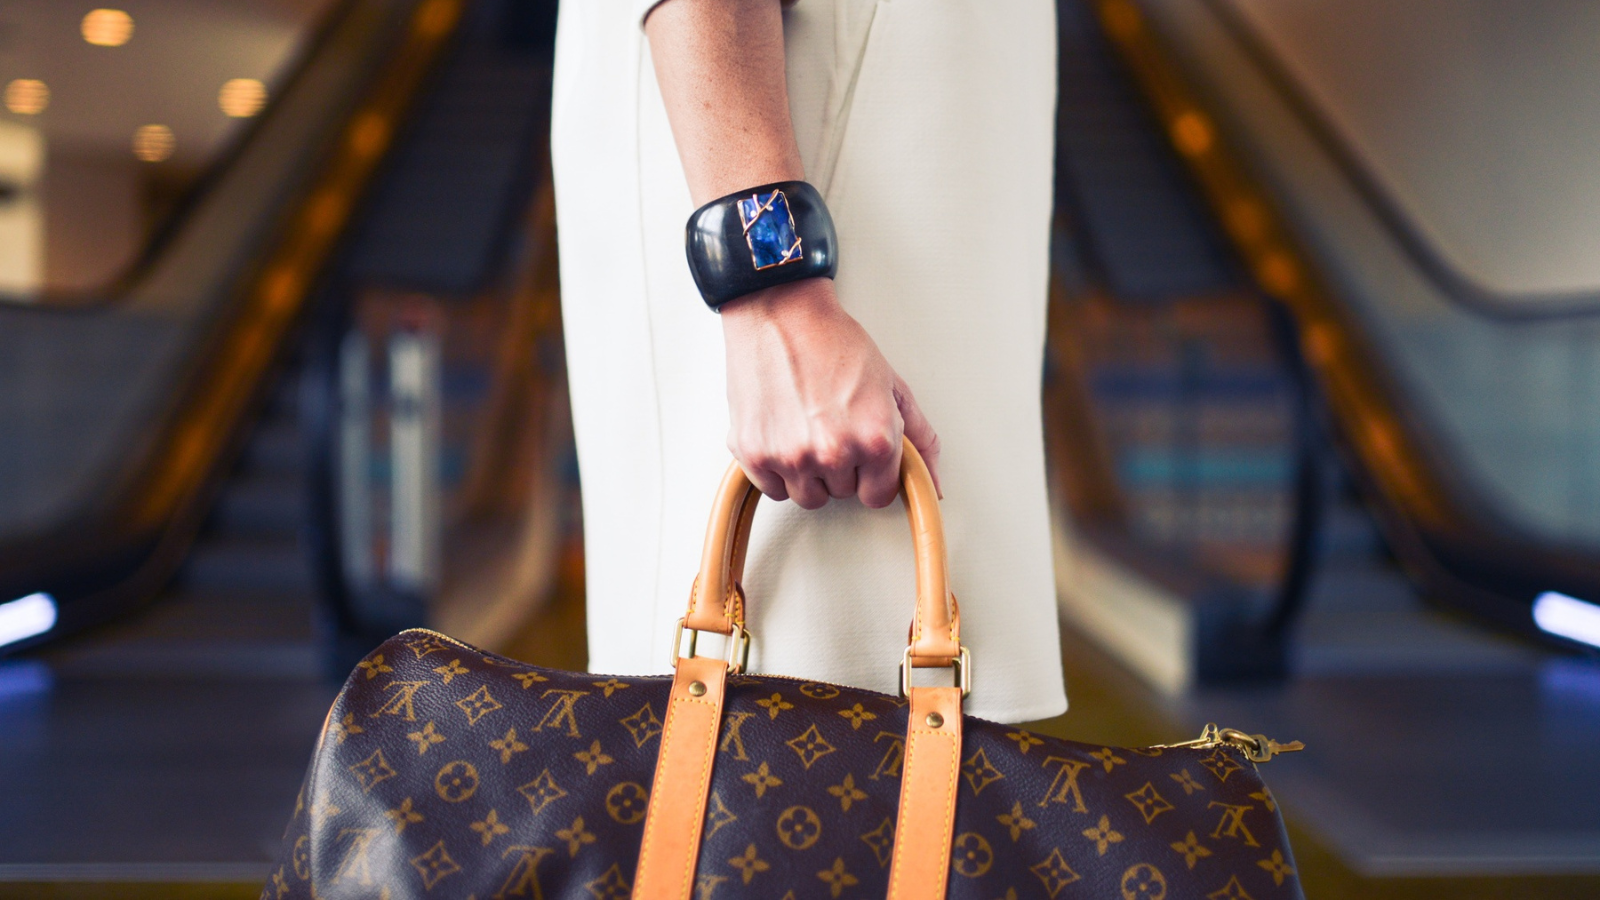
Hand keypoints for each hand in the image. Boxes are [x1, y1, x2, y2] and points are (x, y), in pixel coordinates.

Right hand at [721, 278, 941, 509]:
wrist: (780, 313)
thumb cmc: (833, 341)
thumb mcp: (892, 386)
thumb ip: (919, 439)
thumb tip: (934, 484)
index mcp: (875, 439)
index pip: (879, 495)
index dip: (873, 474)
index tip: (864, 456)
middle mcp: (834, 453)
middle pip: (843, 494)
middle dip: (842, 467)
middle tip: (833, 426)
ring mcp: (791, 456)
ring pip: (808, 496)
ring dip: (810, 473)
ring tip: (808, 430)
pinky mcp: (754, 454)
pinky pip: (773, 489)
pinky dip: (777, 470)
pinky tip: (784, 434)